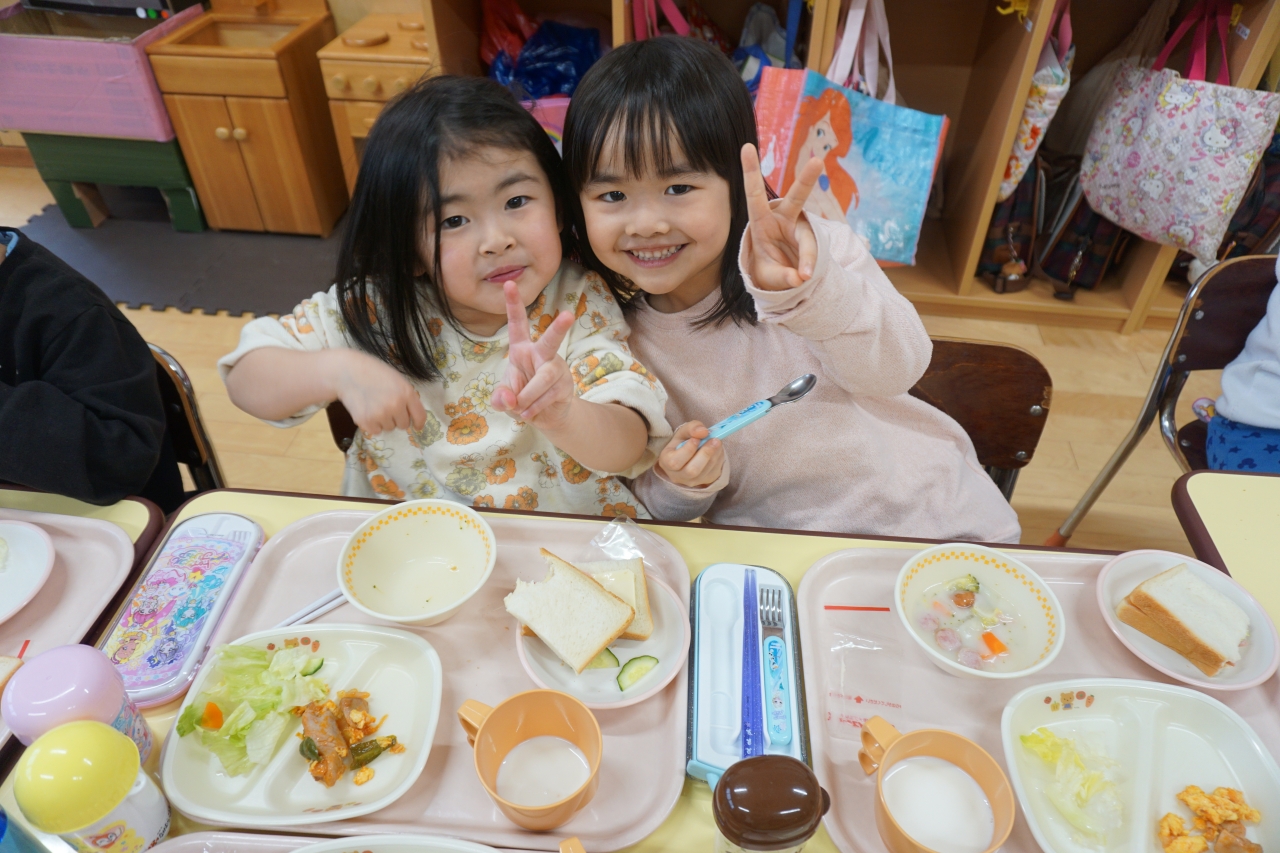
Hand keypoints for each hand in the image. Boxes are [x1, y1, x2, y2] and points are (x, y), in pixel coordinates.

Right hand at [332, 349, 426, 435]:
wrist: (346, 371)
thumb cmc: (373, 372)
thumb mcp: (396, 379)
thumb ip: (407, 396)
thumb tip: (413, 416)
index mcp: (406, 393)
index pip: (420, 416)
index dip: (419, 424)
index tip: (417, 427)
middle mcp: (396, 405)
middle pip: (404, 425)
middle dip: (397, 418)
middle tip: (385, 406)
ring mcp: (380, 414)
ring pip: (389, 428)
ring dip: (384, 421)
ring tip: (373, 405)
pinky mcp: (366, 421)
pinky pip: (376, 431)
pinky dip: (372, 424)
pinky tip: (366, 410)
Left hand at [491, 281, 576, 427]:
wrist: (545, 417)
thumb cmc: (521, 398)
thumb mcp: (504, 398)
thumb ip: (500, 398)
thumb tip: (509, 399)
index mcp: (522, 349)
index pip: (517, 324)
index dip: (513, 304)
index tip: (508, 283)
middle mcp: (542, 354)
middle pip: (551, 340)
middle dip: (559, 328)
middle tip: (569, 315)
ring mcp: (556, 369)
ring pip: (544, 378)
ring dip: (529, 395)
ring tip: (520, 408)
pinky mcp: (565, 386)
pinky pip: (549, 395)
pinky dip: (534, 407)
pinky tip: (529, 415)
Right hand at [657, 421, 724, 488]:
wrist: (690, 454)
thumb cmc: (683, 443)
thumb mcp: (683, 432)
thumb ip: (691, 428)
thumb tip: (704, 431)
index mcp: (666, 462)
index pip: (675, 462)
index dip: (688, 450)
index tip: (696, 439)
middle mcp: (678, 476)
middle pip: (692, 471)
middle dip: (705, 454)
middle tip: (715, 440)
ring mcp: (692, 481)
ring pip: (705, 471)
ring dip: (715, 454)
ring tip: (717, 441)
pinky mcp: (705, 481)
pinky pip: (714, 471)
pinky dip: (719, 458)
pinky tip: (717, 449)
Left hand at [741, 143, 821, 290]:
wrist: (785, 278)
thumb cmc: (769, 270)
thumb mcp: (766, 275)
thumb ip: (779, 276)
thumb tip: (798, 278)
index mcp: (761, 221)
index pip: (754, 195)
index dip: (751, 171)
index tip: (746, 147)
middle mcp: (784, 219)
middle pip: (796, 198)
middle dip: (806, 180)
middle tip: (817, 162)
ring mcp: (802, 229)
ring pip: (808, 238)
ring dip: (807, 256)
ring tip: (803, 276)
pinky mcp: (814, 241)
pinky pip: (813, 254)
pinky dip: (809, 266)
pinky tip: (804, 277)